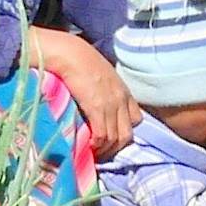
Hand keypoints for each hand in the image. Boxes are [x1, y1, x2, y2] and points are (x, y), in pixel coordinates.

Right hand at [30, 24, 138, 154]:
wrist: (70, 53)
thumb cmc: (79, 60)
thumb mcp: (100, 75)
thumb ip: (103, 90)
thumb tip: (94, 102)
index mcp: (123, 91)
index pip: (136, 119)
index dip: (125, 131)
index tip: (111, 137)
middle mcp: (121, 100)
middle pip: (127, 134)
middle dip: (115, 148)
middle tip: (101, 152)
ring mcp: (111, 105)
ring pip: (116, 139)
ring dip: (104, 150)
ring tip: (92, 153)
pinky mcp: (97, 108)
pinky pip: (102, 136)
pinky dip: (96, 145)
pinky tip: (88, 147)